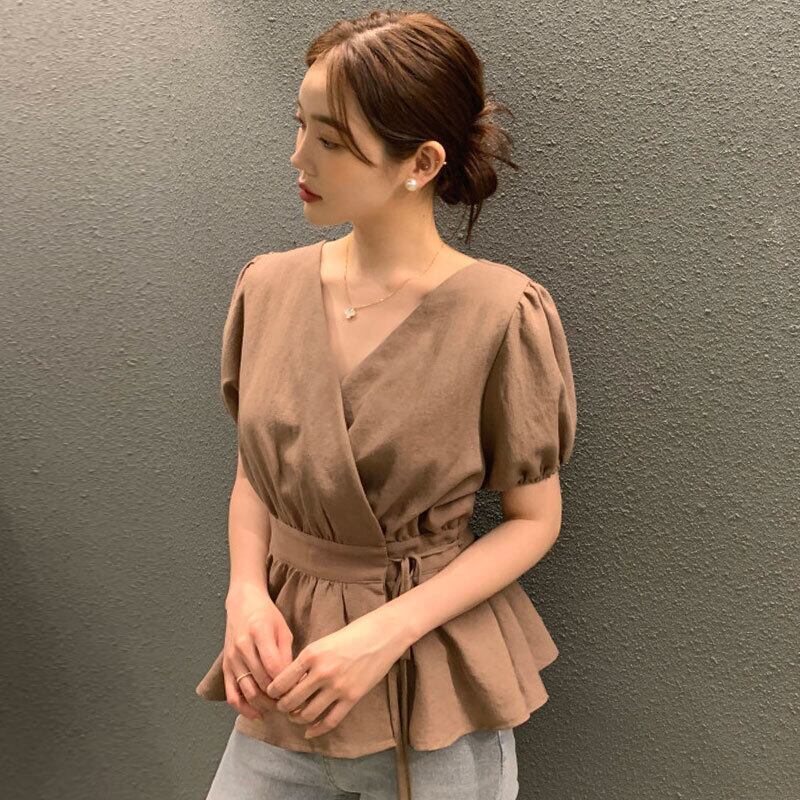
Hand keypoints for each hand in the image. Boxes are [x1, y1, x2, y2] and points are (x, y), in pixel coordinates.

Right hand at [222, 582, 293, 720]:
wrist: (242, 602)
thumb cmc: (267, 615)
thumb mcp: (283, 629)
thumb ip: (287, 654)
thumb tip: (295, 681)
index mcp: (259, 633)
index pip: (274, 667)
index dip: (287, 683)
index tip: (299, 692)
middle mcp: (242, 647)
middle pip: (261, 682)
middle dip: (278, 697)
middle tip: (293, 704)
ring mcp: (232, 658)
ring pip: (247, 691)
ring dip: (263, 705)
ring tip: (278, 708)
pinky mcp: (225, 667)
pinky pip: (231, 693)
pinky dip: (243, 707)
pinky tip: (257, 714)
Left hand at [265, 609, 411, 738]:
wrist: (382, 635)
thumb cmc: (352, 634)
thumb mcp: (323, 642)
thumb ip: (307, 662)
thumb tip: (291, 682)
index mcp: (311, 654)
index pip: (282, 681)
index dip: (273, 691)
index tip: (272, 693)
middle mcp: (322, 672)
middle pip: (292, 700)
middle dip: (283, 707)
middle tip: (282, 707)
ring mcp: (338, 687)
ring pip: (308, 714)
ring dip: (297, 718)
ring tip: (295, 716)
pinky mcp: (352, 697)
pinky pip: (330, 720)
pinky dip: (317, 729)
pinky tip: (309, 731)